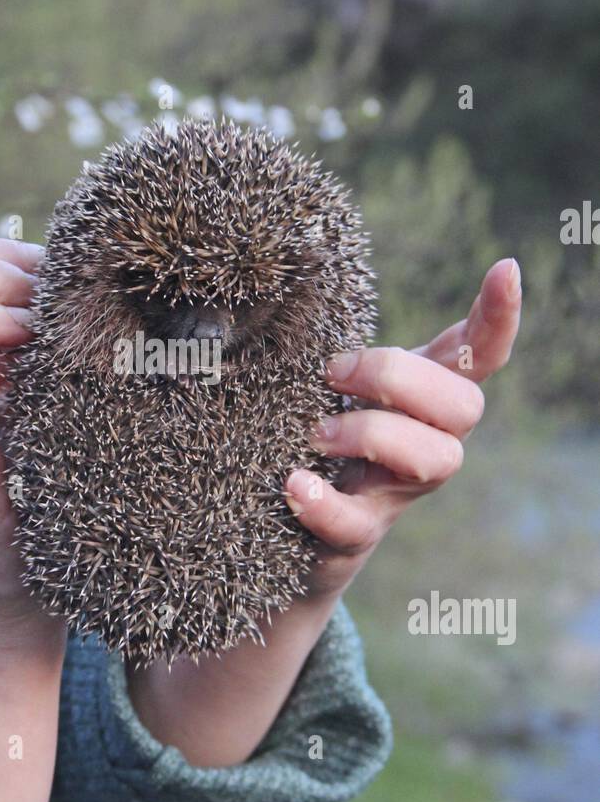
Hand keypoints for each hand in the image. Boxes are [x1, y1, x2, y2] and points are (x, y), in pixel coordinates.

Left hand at [285, 258, 522, 598]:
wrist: (294, 527)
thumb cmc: (324, 433)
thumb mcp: (341, 385)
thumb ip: (341, 344)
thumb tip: (306, 266)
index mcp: (428, 395)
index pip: (480, 353)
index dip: (499, 317)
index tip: (506, 270)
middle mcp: (431, 441)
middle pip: (463, 406)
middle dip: (398, 379)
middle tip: (333, 375)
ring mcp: (400, 491)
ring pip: (434, 460)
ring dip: (371, 434)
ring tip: (315, 434)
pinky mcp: (358, 534)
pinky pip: (357, 523)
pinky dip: (325, 502)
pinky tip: (295, 484)